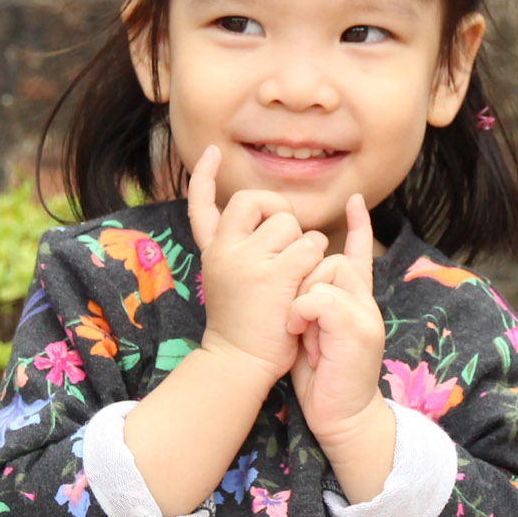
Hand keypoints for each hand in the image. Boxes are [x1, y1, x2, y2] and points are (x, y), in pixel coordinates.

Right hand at [187, 146, 327, 390]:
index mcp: (213, 250)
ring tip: (291, 283)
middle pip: (259, 200)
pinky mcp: (274, 275)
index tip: (212, 152)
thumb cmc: (244, 328)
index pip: (201, 203)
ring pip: (291, 223)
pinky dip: (316, 263)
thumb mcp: (227, 281)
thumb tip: (264, 217)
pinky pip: (310, 246)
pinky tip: (303, 287)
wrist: (239, 364)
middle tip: (284, 251)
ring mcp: (247, 260)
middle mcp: (224, 249)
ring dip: (304, 248)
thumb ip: (236, 249)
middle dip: (280, 216)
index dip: (206, 176)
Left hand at [288, 194, 392, 500]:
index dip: (359, 227)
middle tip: (298, 319)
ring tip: (300, 330)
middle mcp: (364, 301)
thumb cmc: (323, 379)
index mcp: (355, 301)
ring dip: (303, 298)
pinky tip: (300, 332)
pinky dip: (304, 312)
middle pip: (331, 258)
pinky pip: (322, 298)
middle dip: (305, 280)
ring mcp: (364, 313)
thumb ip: (309, 305)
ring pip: (327, 272)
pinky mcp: (357, 329)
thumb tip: (292, 283)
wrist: (344, 417)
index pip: (359, 255)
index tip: (357, 201)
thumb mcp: (312, 333)